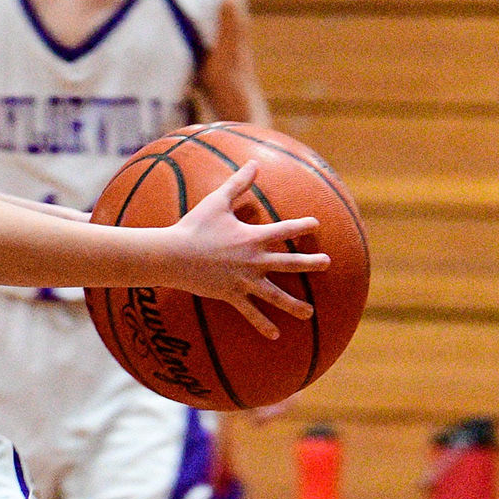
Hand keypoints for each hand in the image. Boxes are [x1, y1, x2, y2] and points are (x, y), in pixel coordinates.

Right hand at [160, 169, 326, 336]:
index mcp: (252, 237)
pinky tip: (275, 335)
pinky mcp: (231, 295)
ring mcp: (244, 281)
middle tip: (326, 263)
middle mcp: (254, 261)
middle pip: (289, 263)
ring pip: (275, 295)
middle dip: (310, 263)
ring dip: (294, 305)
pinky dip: (262, 324)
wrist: (172, 255)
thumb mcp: (216, 201)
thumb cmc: (193, 226)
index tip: (317, 225)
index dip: (302, 226)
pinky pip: (250, 313)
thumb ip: (238, 183)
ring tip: (309, 313)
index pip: (285, 230)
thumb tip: (254, 163)